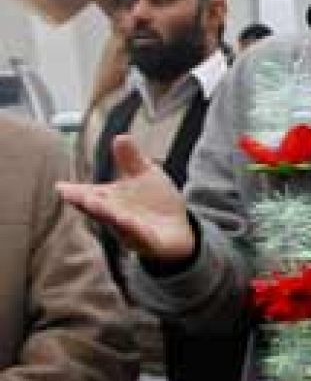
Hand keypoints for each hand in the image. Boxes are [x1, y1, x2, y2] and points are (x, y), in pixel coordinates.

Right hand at [57, 134, 195, 261]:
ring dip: (107, 215)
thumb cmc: (156, 201)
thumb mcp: (146, 175)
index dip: (74, 192)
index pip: (87, 195)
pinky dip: (134, 229)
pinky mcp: (149, 243)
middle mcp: (114, 216)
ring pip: (116, 224)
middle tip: (76, 194)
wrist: (180, 228)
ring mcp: (130, 232)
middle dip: (89, 202)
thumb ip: (131, 159)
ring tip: (95, 205)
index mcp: (109, 199)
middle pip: (98, 210)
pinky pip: (141, 237)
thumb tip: (121, 136)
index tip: (61, 187)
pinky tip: (128, 221)